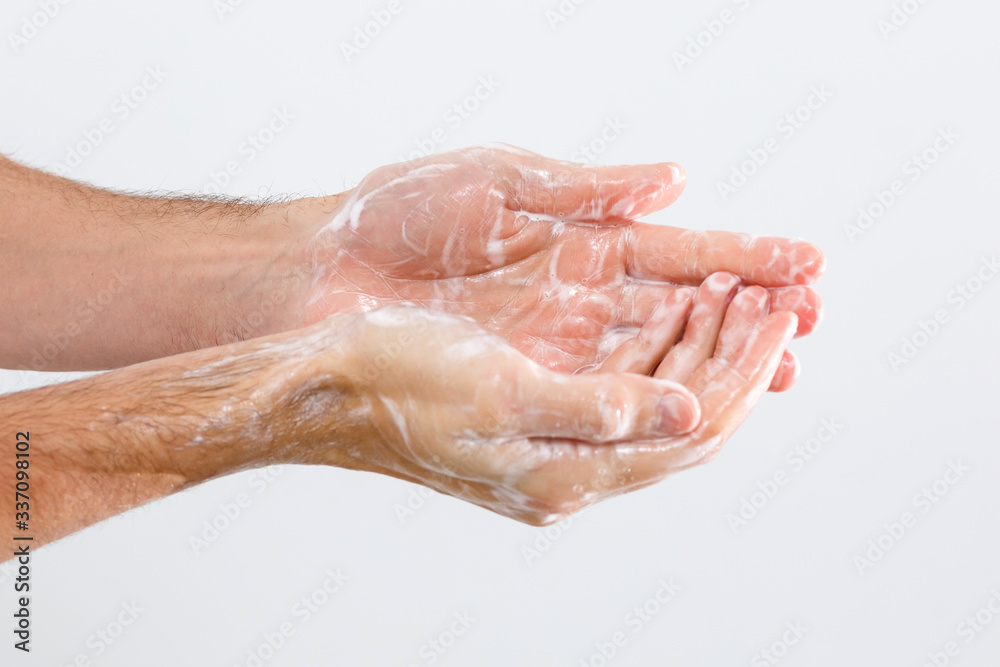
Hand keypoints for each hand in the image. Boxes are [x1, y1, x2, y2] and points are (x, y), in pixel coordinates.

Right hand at [280, 285, 795, 524]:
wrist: (322, 383)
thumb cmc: (397, 378)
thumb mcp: (501, 392)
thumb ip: (599, 408)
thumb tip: (685, 411)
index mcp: (563, 471)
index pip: (689, 430)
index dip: (744, 371)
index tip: (783, 312)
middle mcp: (567, 468)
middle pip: (684, 419)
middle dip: (738, 357)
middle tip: (780, 297)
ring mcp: (552, 446)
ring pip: (657, 401)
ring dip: (702, 349)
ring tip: (739, 291)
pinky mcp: (535, 416)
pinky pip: (620, 388)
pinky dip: (655, 348)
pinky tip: (671, 307)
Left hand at [300, 144, 822, 385]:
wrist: (323, 277)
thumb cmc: (400, 214)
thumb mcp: (495, 182)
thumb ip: (585, 190)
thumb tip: (674, 180)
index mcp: (582, 238)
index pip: (682, 250)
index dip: (747, 256)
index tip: (808, 263)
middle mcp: (583, 296)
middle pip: (687, 309)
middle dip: (751, 315)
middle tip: (813, 321)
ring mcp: (560, 345)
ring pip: (658, 360)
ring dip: (718, 364)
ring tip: (781, 366)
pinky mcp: (529, 385)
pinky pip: (605, 399)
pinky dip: (655, 401)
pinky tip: (699, 405)